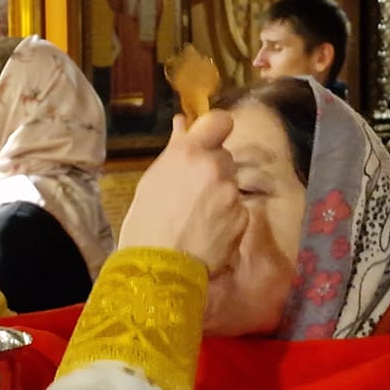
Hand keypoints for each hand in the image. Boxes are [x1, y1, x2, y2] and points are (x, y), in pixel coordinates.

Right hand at [119, 111, 246, 271]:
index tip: (209, 139)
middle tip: (192, 190)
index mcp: (190, 153)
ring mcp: (232, 193)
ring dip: (219, 194)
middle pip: (224, 156)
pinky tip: (207, 230)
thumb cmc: (146, 224)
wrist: (159, 269)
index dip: (216, 129)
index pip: (221, 121)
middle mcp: (216, 167)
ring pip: (230, 184)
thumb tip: (183, 125)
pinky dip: (226, 217)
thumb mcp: (152, 181)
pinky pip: (237, 208)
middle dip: (213, 168)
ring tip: (196, 216)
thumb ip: (175, 151)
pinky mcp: (243, 217)